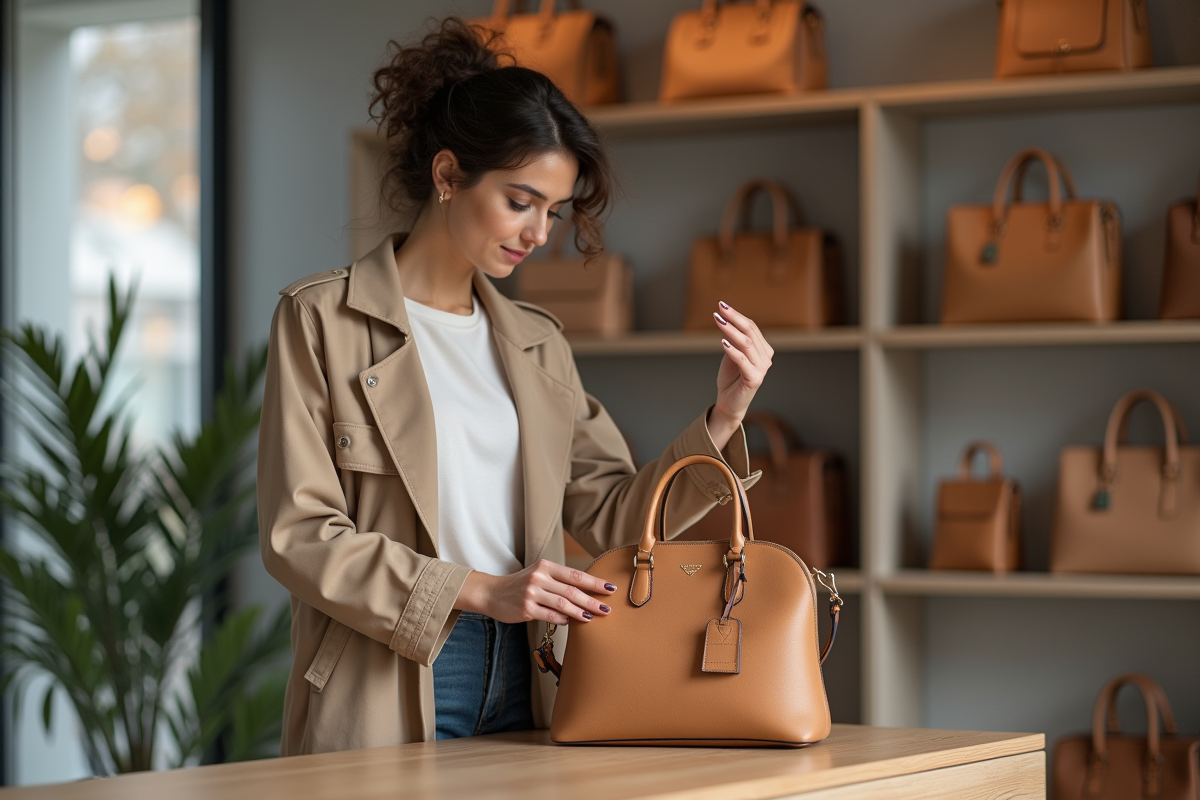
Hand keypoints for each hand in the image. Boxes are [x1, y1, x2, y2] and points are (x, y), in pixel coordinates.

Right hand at [454, 560, 616, 624]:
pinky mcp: (526, 609)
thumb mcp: (538, 575)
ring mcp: (532, 593)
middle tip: (607, 608)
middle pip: (572, 590)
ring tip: (593, 617)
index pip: (575, 574)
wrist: (492, 593)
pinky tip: (572, 622)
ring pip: (563, 603)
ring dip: (580, 612)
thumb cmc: (520, 585)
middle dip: (592, 600)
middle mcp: (539, 577)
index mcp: (545, 566)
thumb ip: (558, 581)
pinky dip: (563, 619)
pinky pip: (550, 615)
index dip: (594, 582)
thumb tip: (586, 593)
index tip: (610, 588)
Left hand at [710, 302, 773, 447]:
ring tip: (718, 321)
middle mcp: (766, 357)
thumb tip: (727, 319)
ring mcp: (762, 368)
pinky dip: (733, 350)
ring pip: (746, 344)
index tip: (722, 305)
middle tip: (720, 308)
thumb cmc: (731, 378)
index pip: (751, 327)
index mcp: (763, 349)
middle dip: (734, 318)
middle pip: (750, 332)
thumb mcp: (732, 354)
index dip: (737, 315)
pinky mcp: (754, 379)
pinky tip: (722, 342)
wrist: (729, 403)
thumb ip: (734, 339)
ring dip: (731, 331)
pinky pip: (743, 361)